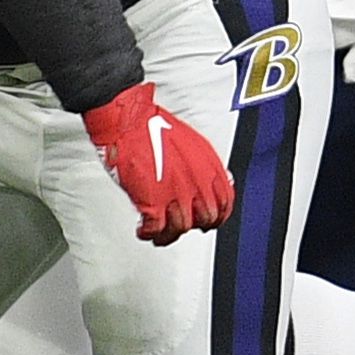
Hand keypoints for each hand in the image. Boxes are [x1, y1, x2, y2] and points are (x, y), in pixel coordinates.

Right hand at [81, 82, 234, 242]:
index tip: (209, 221)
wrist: (128, 120)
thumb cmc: (153, 126)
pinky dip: (149, 234)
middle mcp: (196, 182)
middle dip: (194, 225)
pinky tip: (144, 231)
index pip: (226, 202)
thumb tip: (211, 180)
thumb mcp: (192, 143)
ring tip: (160, 233)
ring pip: (182, 228)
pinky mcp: (152, 201)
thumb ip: (203, 166)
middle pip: (207, 218)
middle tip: (183, 225)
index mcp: (208, 167)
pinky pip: (156, 230)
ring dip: (169, 234)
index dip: (218, 216)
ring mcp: (175, 193)